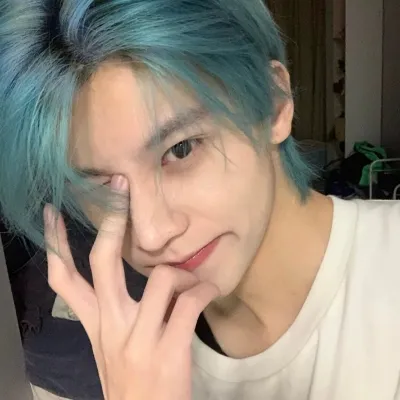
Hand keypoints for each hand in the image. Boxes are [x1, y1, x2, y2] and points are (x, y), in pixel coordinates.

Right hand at [43, 175, 219, 399]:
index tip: (53, 213)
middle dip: (111, 222)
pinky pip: (190, 302)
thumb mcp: (108, 346)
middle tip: (120, 190)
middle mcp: (111, 326)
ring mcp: (139, 338)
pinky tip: (209, 291)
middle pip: (103, 262)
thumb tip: (117, 278)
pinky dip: (204, 290)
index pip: (64, 279)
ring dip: (182, 274)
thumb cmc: (129, 382)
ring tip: (192, 282)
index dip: (55, 244)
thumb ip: (108, 313)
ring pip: (160, 277)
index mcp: (95, 324)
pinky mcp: (169, 349)